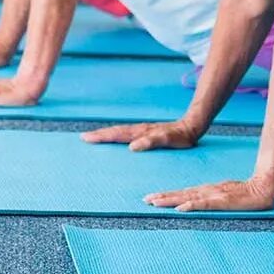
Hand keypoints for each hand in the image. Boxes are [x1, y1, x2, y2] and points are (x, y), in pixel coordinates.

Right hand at [80, 119, 201, 151]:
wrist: (191, 127)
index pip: (117, 134)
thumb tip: (132, 147)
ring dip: (106, 134)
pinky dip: (116, 135)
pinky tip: (114, 138)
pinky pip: (126, 133)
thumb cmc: (179, 136)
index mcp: (140, 132)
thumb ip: (150, 142)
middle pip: (115, 131)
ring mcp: (142, 130)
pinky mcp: (146, 133)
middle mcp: (139, 130)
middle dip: (99, 135)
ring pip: (120, 131)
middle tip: (83, 138)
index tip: (87, 138)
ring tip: (93, 137)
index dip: (102, 137)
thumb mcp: (167, 140)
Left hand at [143, 176, 273, 212]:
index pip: (183, 193)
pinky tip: (182, 208)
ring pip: (188, 198)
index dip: (167, 195)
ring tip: (156, 203)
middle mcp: (207, 191)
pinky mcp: (223, 201)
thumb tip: (197, 204)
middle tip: (146, 200)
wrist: (265, 188)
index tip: (152, 198)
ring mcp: (215, 195)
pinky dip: (192, 205)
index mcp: (207, 191)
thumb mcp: (226, 198)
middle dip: (163, 197)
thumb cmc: (246, 193)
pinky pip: (205, 204)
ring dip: (172, 200)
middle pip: (181, 194)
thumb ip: (213, 200)